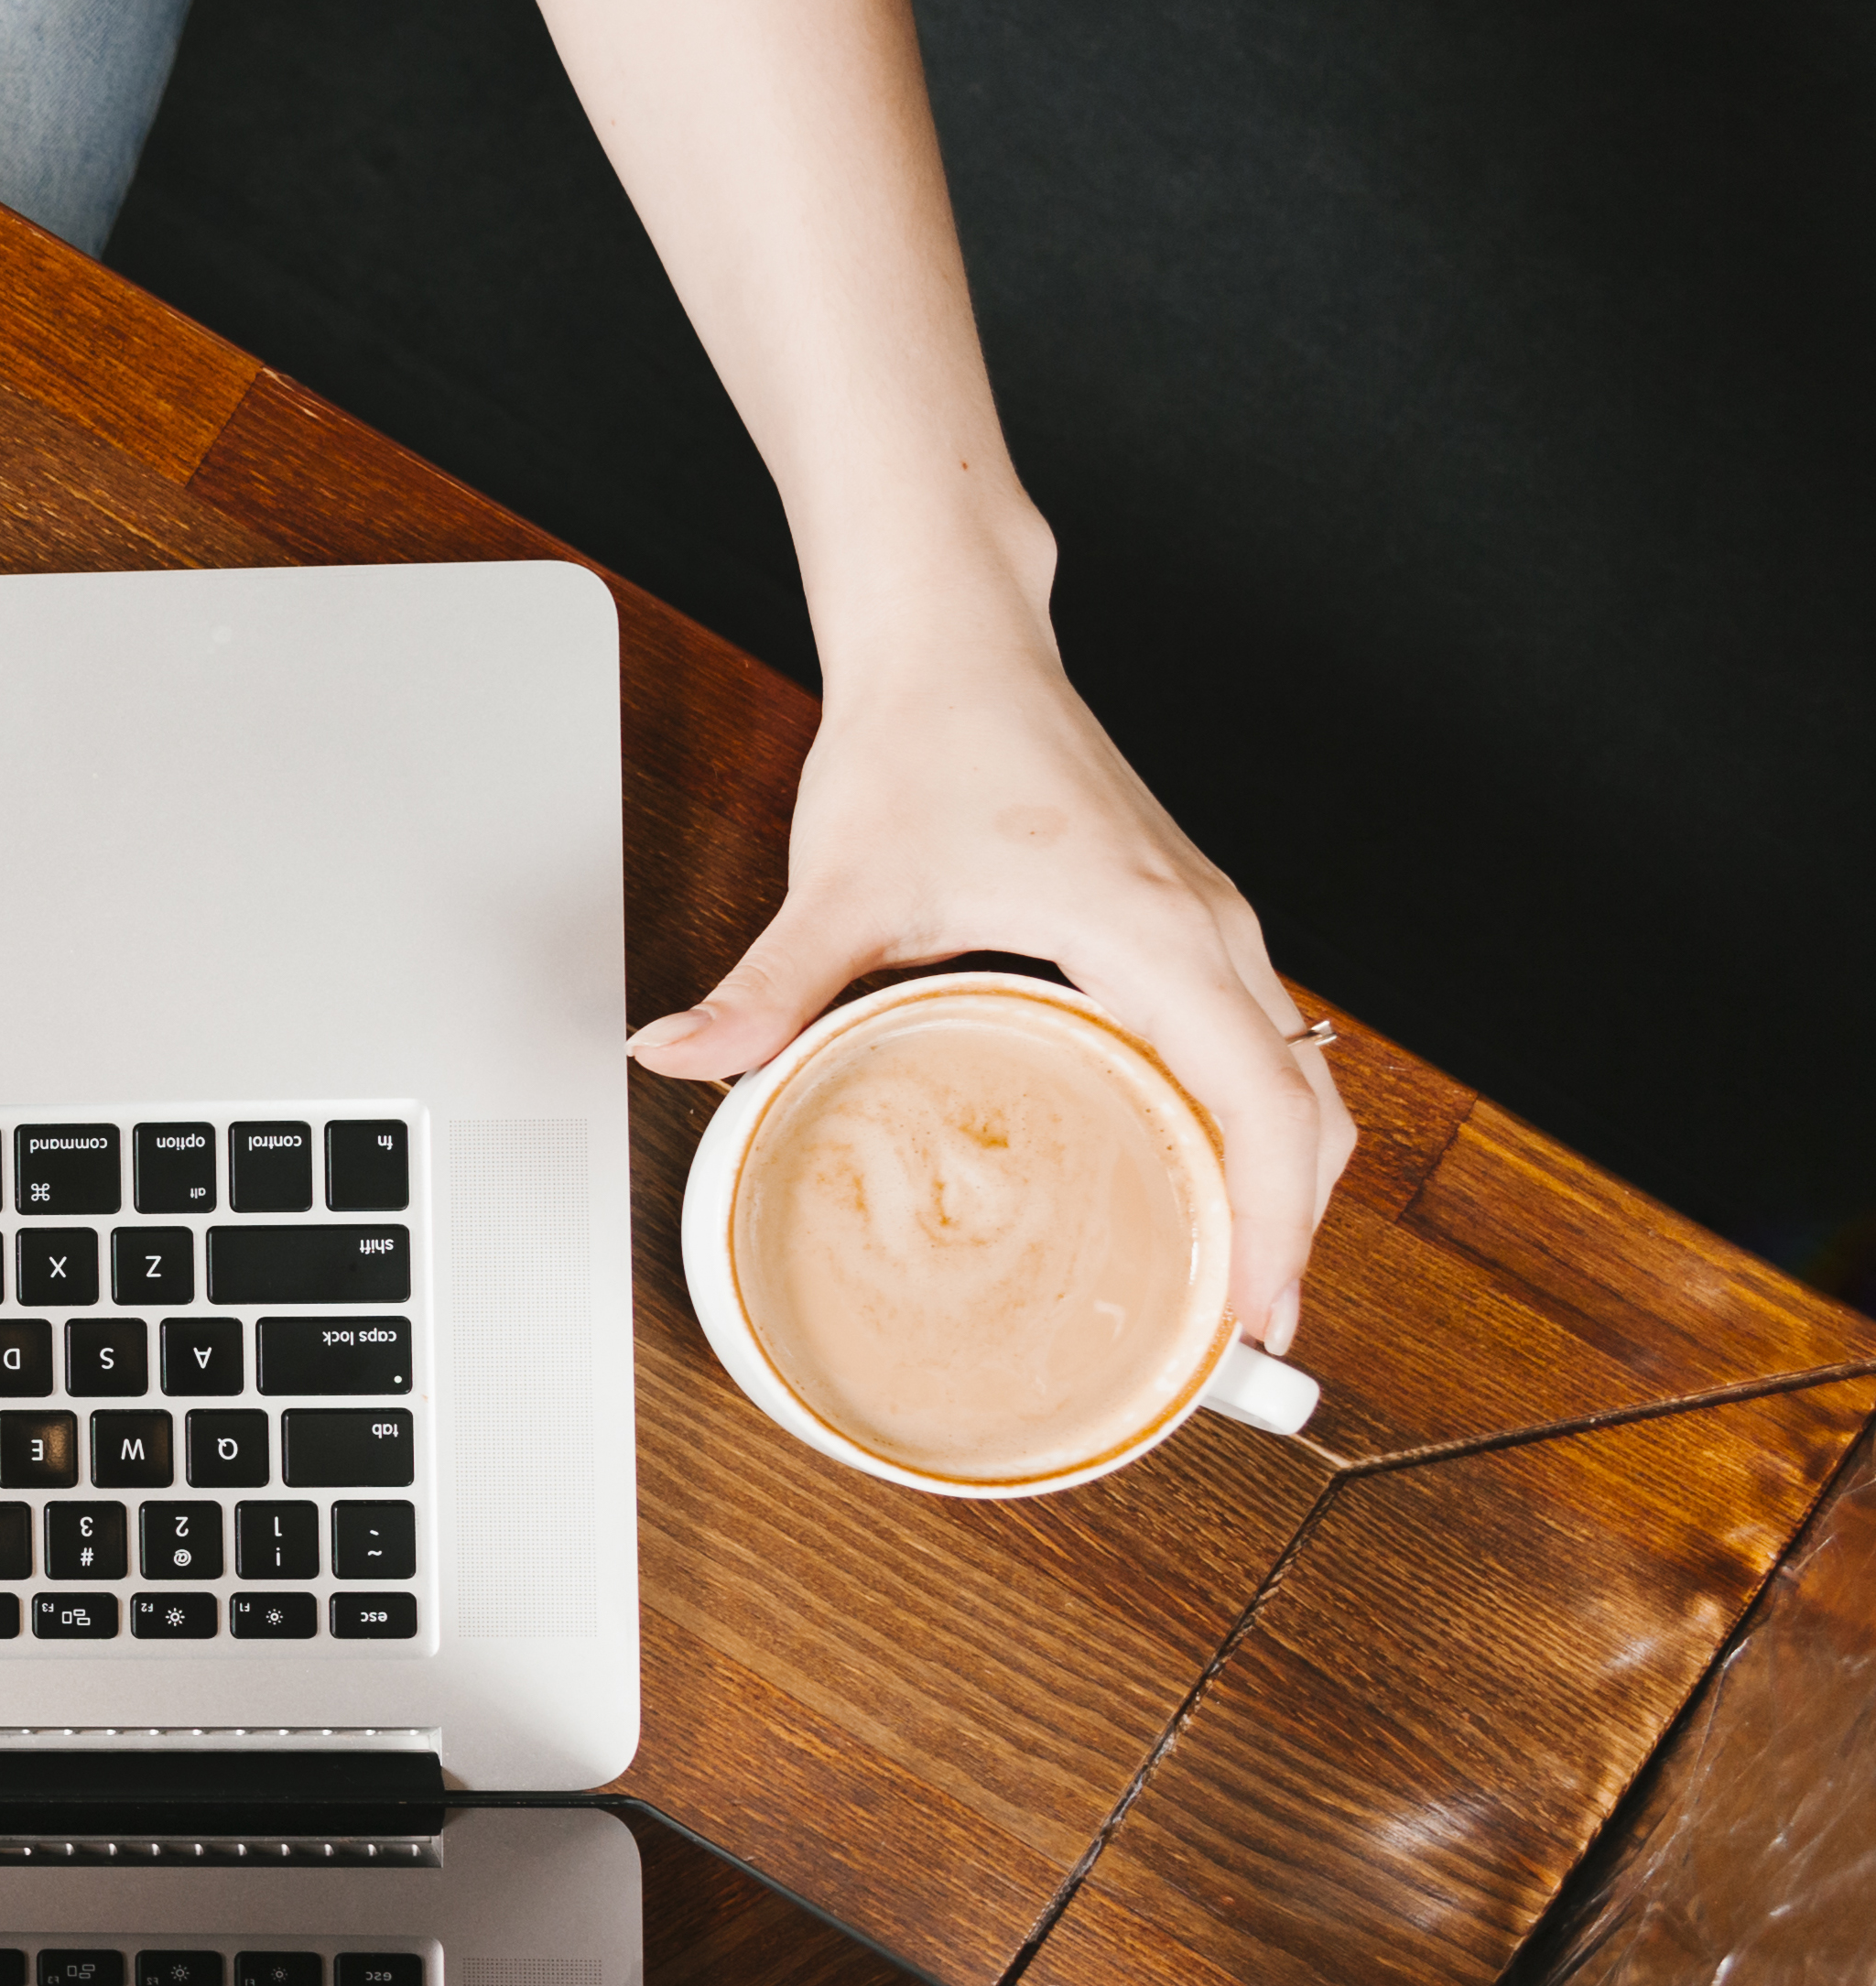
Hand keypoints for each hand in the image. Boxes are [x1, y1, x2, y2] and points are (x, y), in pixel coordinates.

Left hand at [628, 614, 1357, 1352]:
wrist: (955, 645)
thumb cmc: (924, 742)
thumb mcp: (843, 882)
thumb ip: (770, 984)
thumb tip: (681, 1057)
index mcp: (1152, 929)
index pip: (1261, 1097)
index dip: (1273, 1217)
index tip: (1252, 1311)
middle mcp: (1207, 927)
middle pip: (1305, 1104)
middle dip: (1290, 1229)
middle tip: (1241, 1341)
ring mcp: (1208, 920)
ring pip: (1296, 1070)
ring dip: (1281, 1178)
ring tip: (1232, 1284)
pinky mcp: (1184, 918)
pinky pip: (1256, 1037)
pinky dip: (1254, 1119)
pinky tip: (1198, 1174)